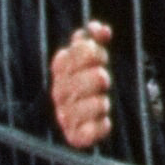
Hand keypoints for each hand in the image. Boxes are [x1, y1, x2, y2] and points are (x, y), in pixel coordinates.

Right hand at [49, 23, 113, 150]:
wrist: (94, 114)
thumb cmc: (92, 80)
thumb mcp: (95, 57)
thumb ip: (95, 40)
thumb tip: (97, 28)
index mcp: (61, 71)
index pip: (68, 58)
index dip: (89, 53)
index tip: (102, 54)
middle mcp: (59, 93)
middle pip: (77, 83)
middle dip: (96, 78)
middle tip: (103, 77)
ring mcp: (66, 115)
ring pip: (84, 108)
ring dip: (100, 103)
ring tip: (103, 101)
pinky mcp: (76, 136)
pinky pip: (86, 134)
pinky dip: (99, 127)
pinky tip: (105, 122)